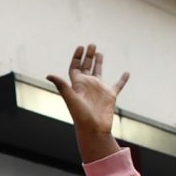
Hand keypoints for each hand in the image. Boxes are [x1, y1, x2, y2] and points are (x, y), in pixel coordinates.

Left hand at [46, 43, 128, 159]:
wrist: (93, 130)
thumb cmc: (80, 116)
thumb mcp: (70, 98)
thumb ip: (62, 85)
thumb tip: (49, 75)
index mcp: (78, 85)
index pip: (75, 67)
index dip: (77, 57)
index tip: (80, 47)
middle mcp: (88, 85)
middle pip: (86, 67)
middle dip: (88, 56)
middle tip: (91, 45)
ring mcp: (99, 90)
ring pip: (99, 72)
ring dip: (99, 63)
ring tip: (99, 52)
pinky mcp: (110, 96)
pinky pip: (118, 85)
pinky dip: (123, 79)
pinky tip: (127, 73)